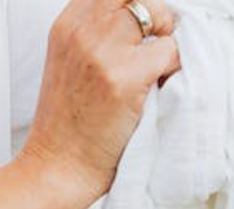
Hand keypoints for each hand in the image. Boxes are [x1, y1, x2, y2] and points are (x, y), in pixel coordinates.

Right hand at [17, 0, 181, 207]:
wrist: (58, 167)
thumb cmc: (68, 124)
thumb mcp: (70, 62)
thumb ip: (96, 34)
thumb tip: (141, 18)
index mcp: (68, 25)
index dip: (136, 5)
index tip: (146, 29)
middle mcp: (83, 31)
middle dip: (156, 17)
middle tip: (157, 46)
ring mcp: (103, 52)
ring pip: (158, 18)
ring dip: (167, 42)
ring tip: (158, 71)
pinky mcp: (125, 77)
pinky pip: (171, 52)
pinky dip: (174, 69)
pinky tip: (159, 90)